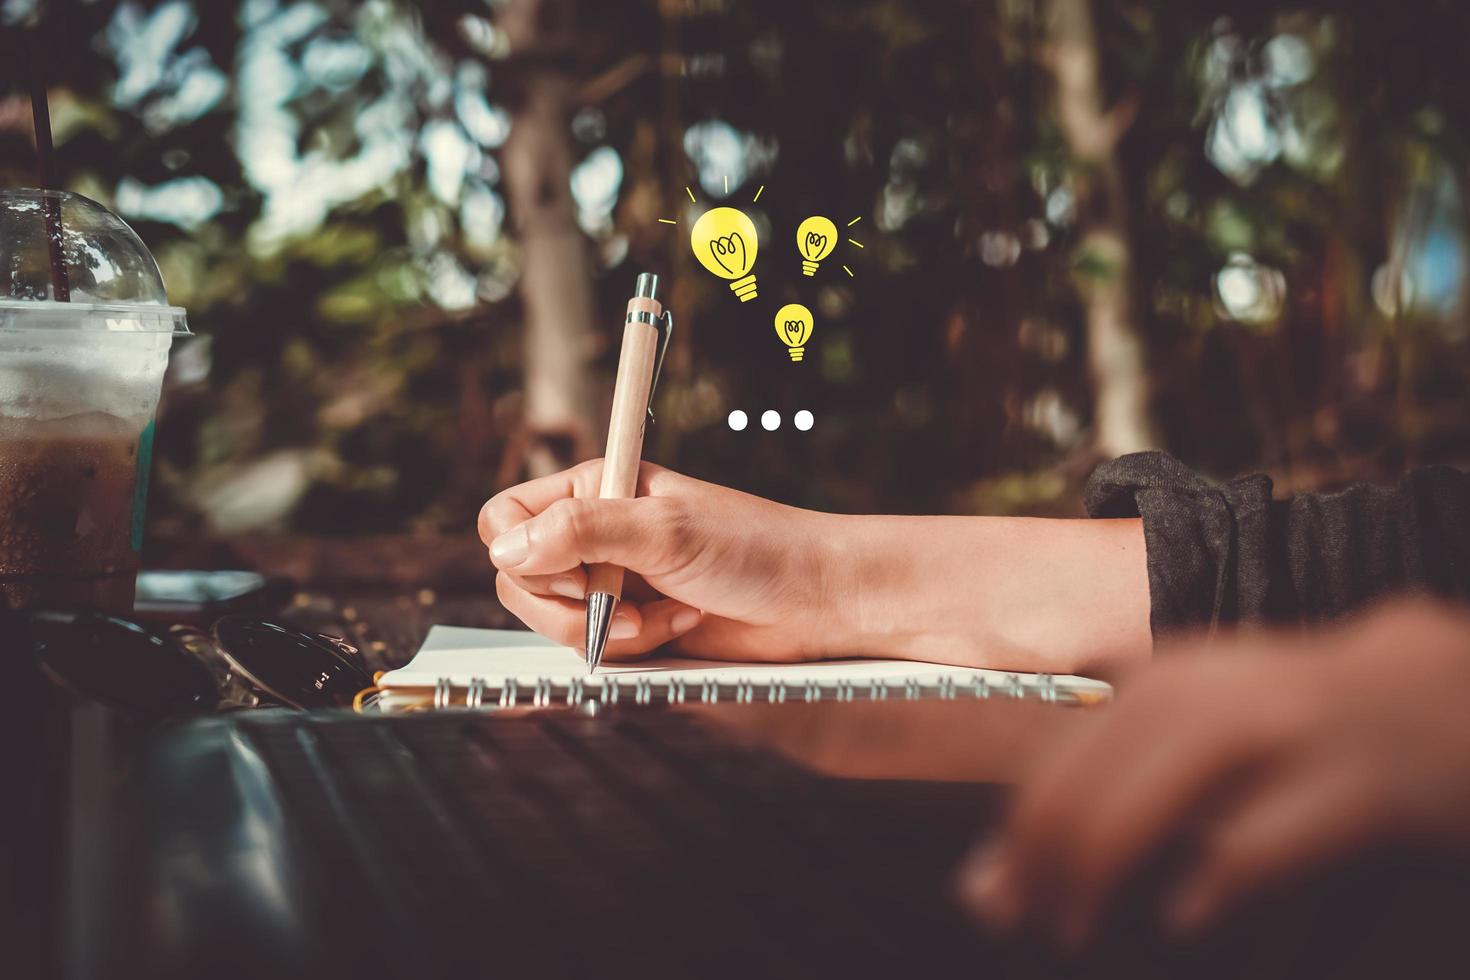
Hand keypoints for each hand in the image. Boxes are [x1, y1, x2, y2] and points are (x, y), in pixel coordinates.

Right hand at [479, 459, 838, 661]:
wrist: (812, 599)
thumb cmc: (753, 548)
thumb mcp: (665, 530)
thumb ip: (583, 531)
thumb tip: (504, 547)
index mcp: (594, 489)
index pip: (504, 518)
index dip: (522, 552)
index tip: (575, 570)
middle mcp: (592, 533)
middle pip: (518, 579)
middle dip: (566, 605)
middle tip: (623, 603)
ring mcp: (609, 582)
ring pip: (551, 621)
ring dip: (606, 630)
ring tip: (664, 615)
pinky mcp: (629, 626)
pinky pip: (592, 650)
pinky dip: (632, 648)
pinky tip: (679, 625)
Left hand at [958, 600, 1469, 946]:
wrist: (1433, 690)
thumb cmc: (1288, 727)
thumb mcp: (1189, 740)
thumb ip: (1093, 802)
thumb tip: (980, 889)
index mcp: (1163, 682)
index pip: (1054, 762)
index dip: (1014, 837)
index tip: (999, 902)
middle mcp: (1211, 694)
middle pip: (1088, 776)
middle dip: (1040, 856)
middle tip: (1033, 924)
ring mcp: (1285, 732)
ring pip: (1158, 790)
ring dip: (1099, 860)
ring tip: (1072, 926)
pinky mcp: (1355, 783)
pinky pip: (1268, 833)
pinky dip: (1214, 875)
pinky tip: (1181, 918)